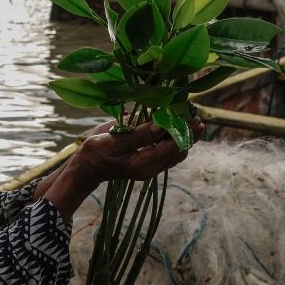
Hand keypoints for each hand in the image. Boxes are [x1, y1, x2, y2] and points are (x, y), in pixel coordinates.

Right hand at [77, 117, 204, 184]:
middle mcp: (150, 169)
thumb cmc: (96, 151)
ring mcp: (151, 169)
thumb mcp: (113, 140)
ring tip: (191, 119)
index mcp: (141, 164)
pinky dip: (176, 140)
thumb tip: (162, 125)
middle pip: (179, 151)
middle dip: (189, 133)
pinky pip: (169, 154)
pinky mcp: (150, 165)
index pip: (171, 147)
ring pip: (177, 153)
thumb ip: (138, 134)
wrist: (88, 167)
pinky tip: (178, 128)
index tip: (191, 115)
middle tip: (196, 115)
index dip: (184, 131)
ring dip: (185, 136)